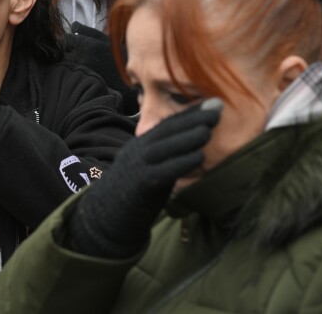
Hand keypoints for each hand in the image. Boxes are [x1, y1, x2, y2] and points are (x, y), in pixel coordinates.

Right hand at [67, 99, 221, 257]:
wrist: (103, 218)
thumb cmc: (131, 195)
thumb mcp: (147, 168)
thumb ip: (164, 158)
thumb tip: (191, 148)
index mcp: (140, 145)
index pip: (167, 124)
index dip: (191, 113)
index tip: (212, 103)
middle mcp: (137, 150)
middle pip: (167, 129)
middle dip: (194, 118)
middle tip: (218, 108)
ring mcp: (137, 166)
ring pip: (166, 146)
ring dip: (190, 136)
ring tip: (210, 129)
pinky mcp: (140, 184)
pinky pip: (164, 170)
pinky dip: (183, 162)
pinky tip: (199, 157)